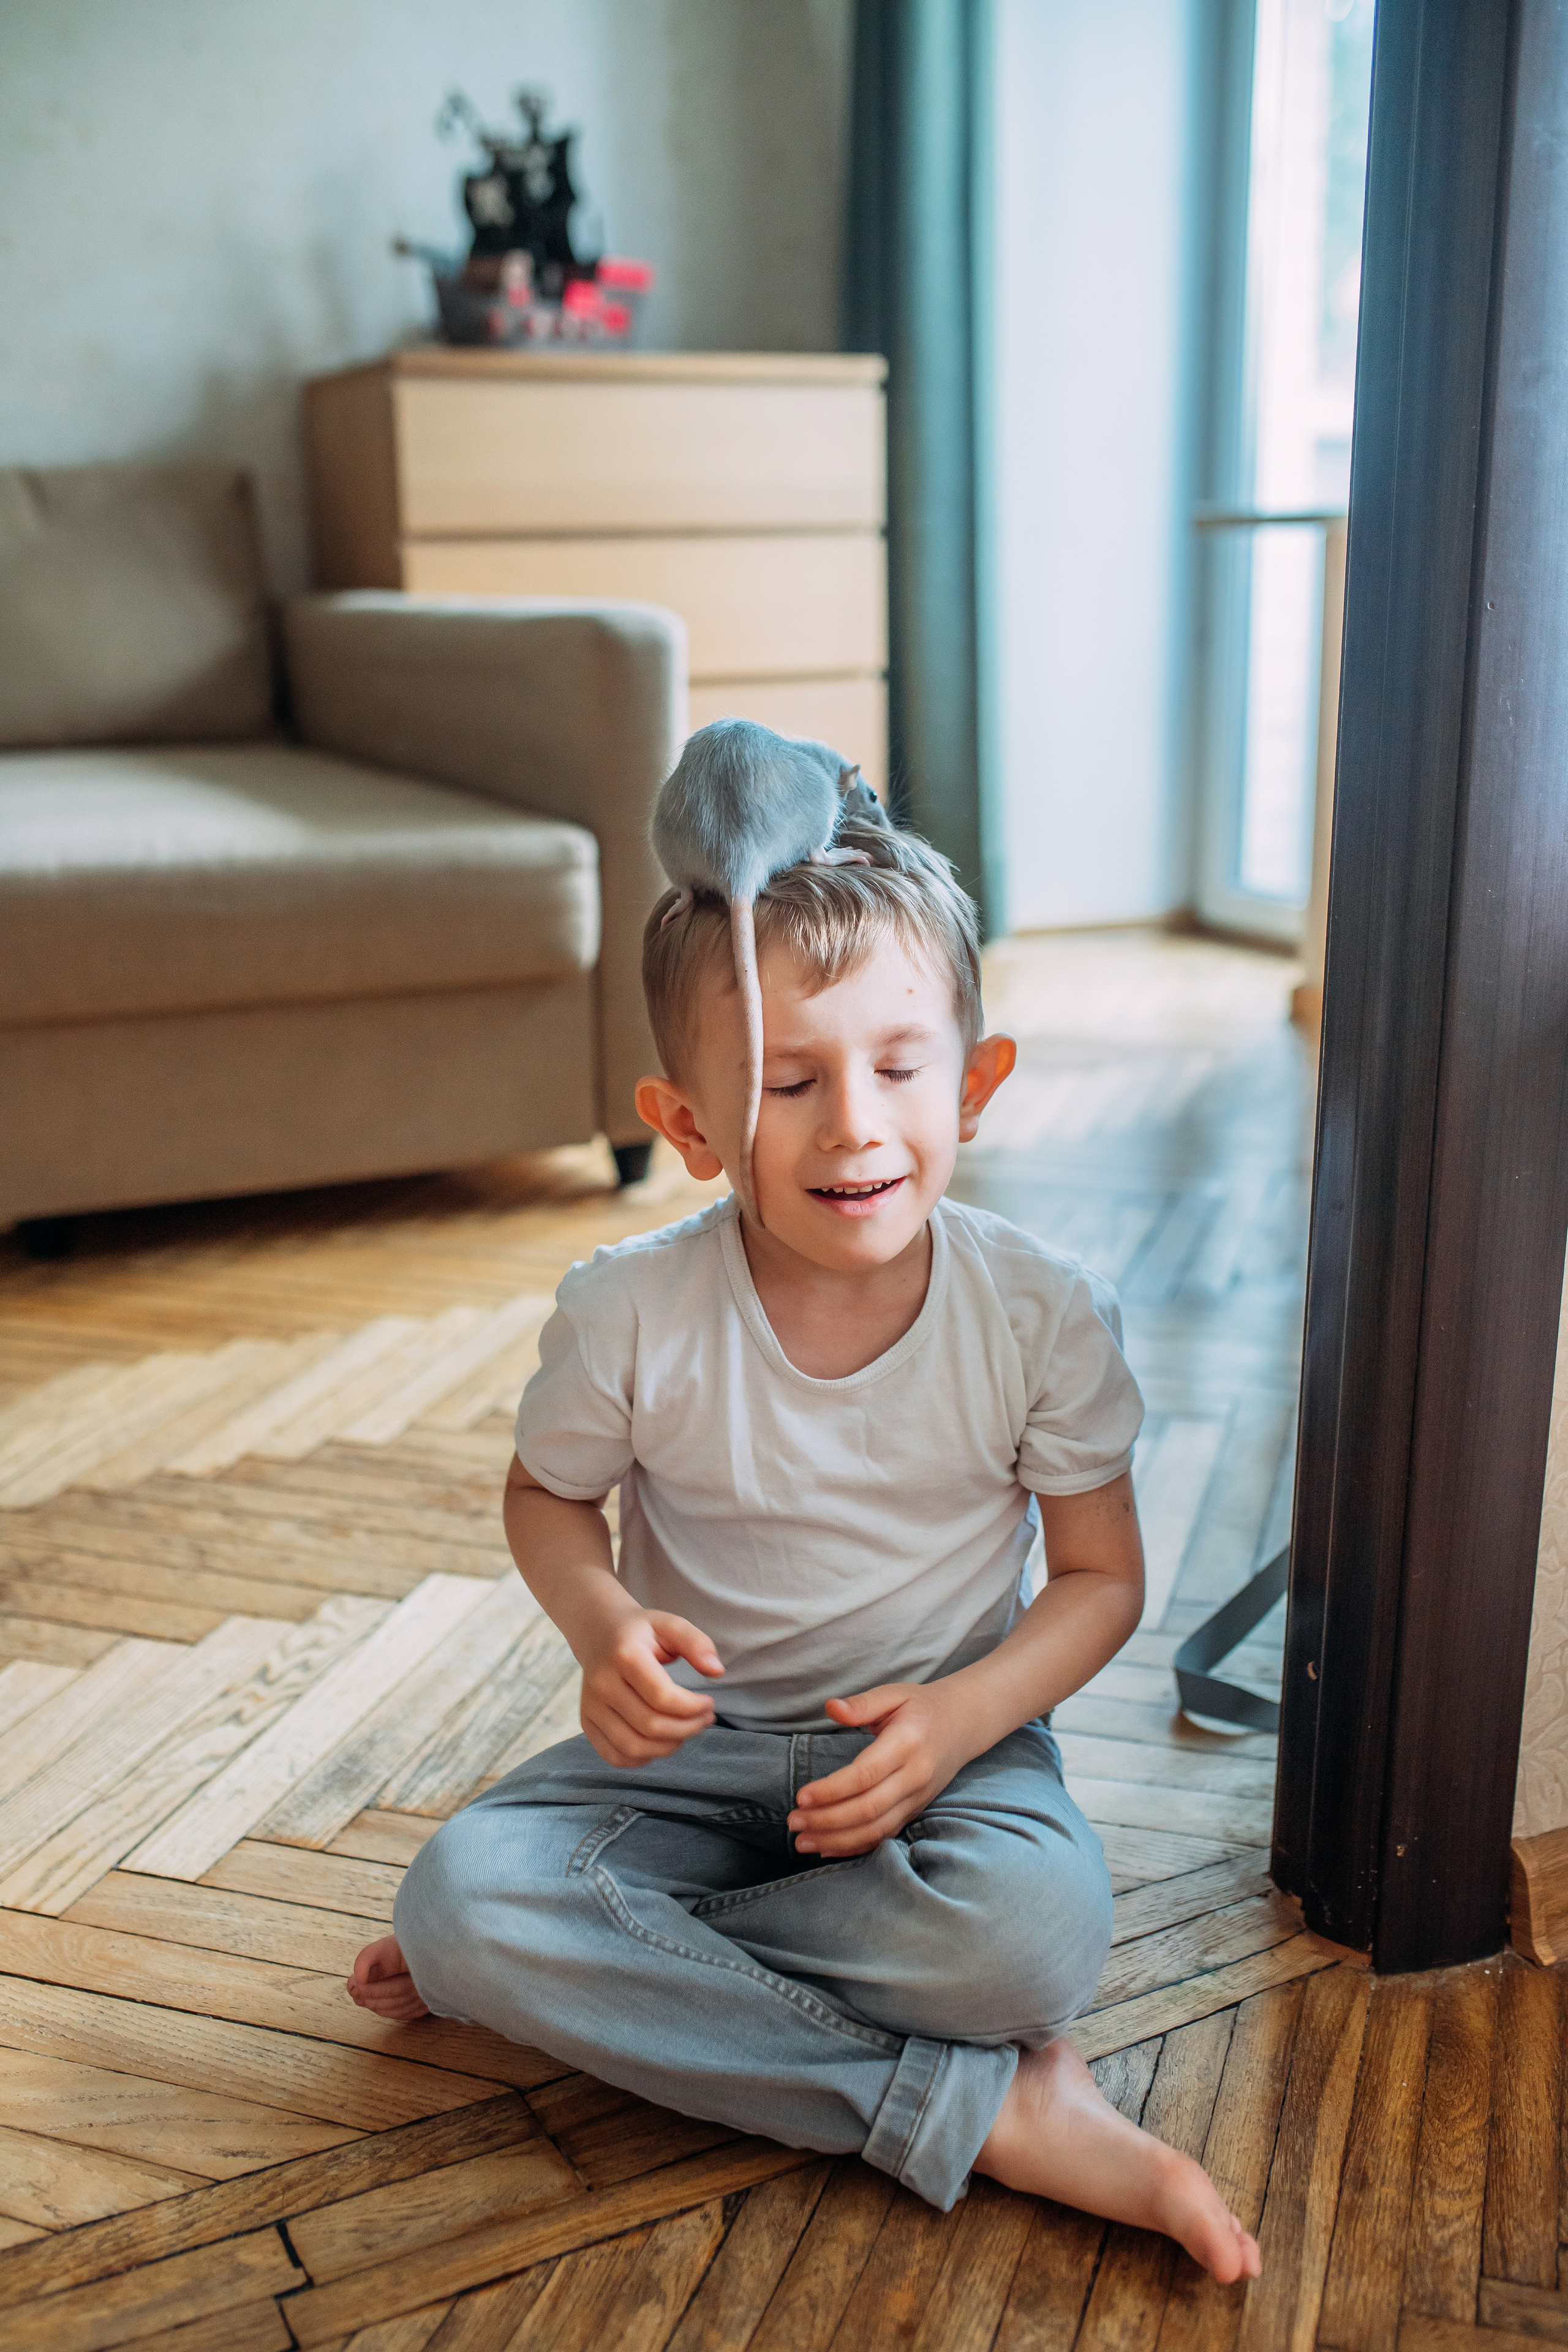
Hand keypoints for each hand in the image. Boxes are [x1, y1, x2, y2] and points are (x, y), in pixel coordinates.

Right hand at [580, 1607, 723, 1766]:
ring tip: (685, 1730)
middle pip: (650, 1726)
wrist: (599, 1633)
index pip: (663, 1697)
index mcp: (624, 1655)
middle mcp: (602, 1683)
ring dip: (669, 1746)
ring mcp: (591, 1706)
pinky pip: (616, 1756)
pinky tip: (661, 1741)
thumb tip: (717, 1671)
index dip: (693, 1708)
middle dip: (687, 1729)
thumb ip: (696, 1643)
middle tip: (705, 1719)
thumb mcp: (670, 1624)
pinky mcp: (587, 1722)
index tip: (709, 1703)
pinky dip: (643, 1758)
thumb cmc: (642, 1632)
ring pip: (633, 1747)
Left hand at [787, 1680, 978, 1856]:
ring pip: (876, 1829)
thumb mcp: (894, 1694)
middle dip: (827, 1820)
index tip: (801, 1796)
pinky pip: (886, 1835)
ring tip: (803, 1841)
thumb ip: (862, 1703)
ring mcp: (918, 1798)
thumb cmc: (921, 1706)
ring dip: (837, 1840)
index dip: (831, 1790)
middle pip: (868, 1809)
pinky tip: (828, 1849)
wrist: (964, 1724)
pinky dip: (857, 1847)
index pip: (865, 1775)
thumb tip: (830, 1707)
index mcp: (906, 1743)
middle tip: (793, 1822)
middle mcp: (915, 1776)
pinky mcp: (916, 1810)